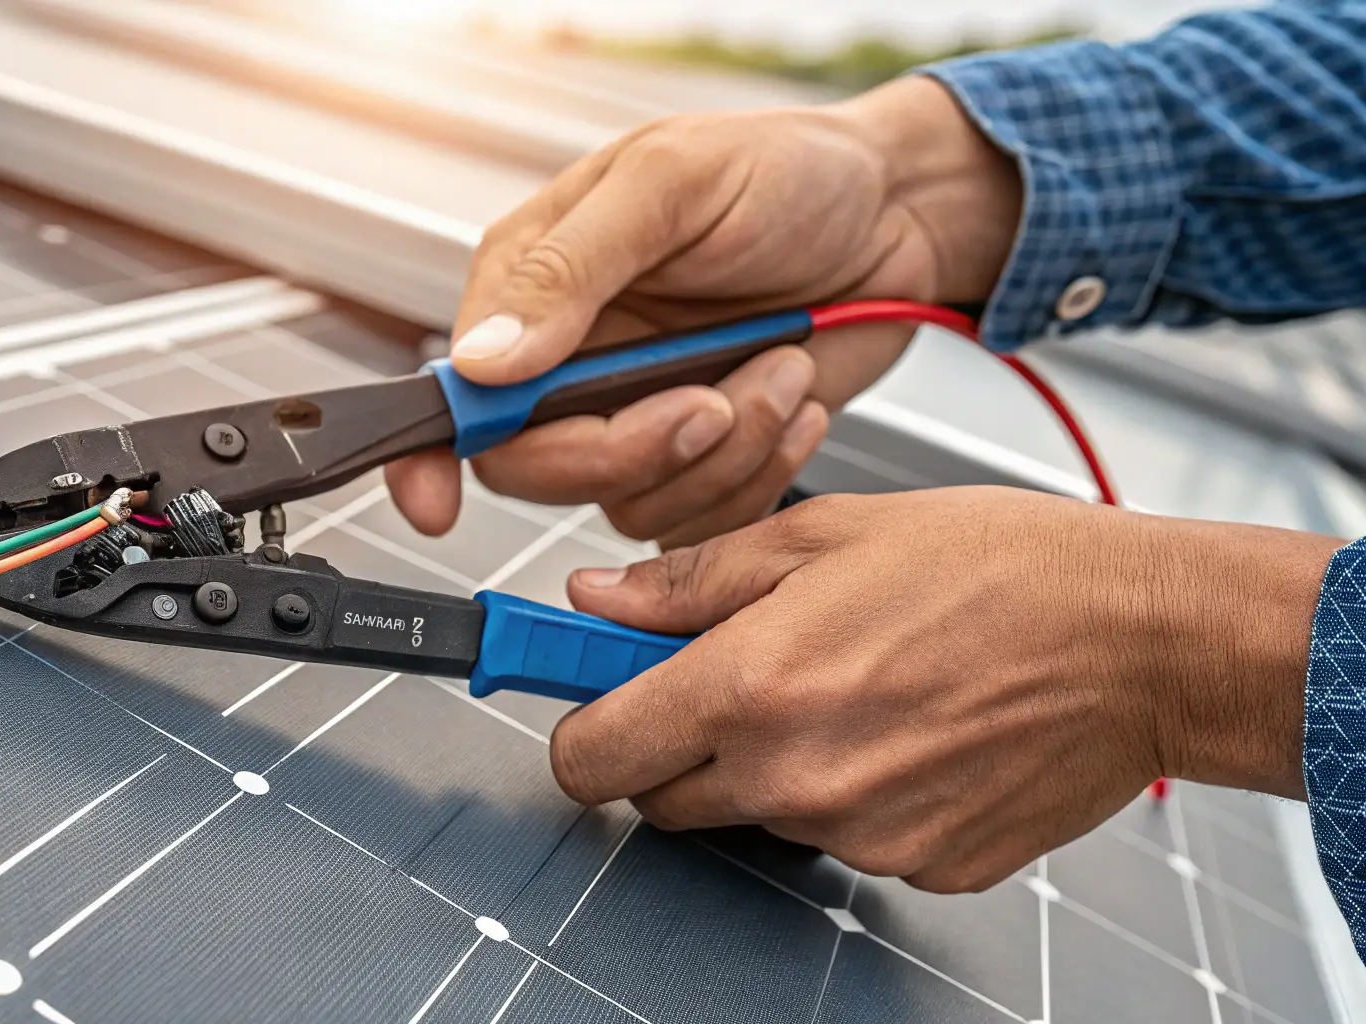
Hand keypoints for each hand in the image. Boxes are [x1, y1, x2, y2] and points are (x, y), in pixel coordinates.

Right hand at [386, 76, 1022, 547]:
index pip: (457, 394)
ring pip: (628, 502)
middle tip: (709, 399)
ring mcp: (637, 418)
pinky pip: (700, 521)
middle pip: (538, 469)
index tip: (437, 504)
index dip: (432, 457)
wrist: (903, 212)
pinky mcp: (703, 460)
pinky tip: (793, 398)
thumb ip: (569, 269)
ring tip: (780, 365)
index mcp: (533, 286)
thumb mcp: (672, 185)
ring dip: (724, 450)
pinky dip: (760, 473)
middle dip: (633, 449)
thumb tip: (484, 359)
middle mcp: (573, 364)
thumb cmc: (789, 171)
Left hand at [549, 487, 1337, 892]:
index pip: (591, 758)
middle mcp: (794, 777)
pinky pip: (846, 837)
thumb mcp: (824, 535)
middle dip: (677, 745)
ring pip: (758, 814)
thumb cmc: (1002, 569)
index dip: (582, 729)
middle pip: (664, 799)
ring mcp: (860, 834)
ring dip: (775, 763)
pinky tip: (909, 729)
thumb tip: (596, 597)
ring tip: (857, 684)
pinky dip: (856, 793)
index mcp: (752, 687)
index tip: (596, 698)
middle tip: (738, 677)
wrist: (1148, 642)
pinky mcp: (921, 867)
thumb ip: (691, 580)